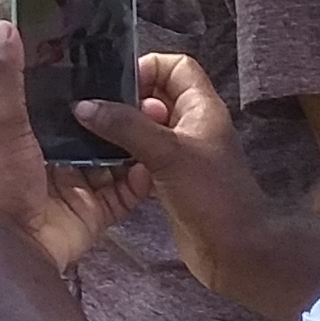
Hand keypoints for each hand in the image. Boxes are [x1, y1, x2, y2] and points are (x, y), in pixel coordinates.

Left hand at [0, 25, 142, 271]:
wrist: (18, 244)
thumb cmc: (4, 178)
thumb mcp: (4, 122)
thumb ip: (9, 77)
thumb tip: (5, 25)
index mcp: (30, 135)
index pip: (61, 103)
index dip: (84, 84)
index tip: (112, 59)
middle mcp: (54, 158)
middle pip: (93, 131)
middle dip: (118, 115)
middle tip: (149, 92)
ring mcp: (78, 186)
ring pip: (114, 159)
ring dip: (135, 144)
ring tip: (162, 119)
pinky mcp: (97, 211)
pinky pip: (125, 192)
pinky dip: (140, 180)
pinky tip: (158, 159)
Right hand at [67, 52, 268, 293]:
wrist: (236, 253)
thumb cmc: (212, 196)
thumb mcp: (168, 154)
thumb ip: (126, 127)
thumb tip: (84, 105)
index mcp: (202, 108)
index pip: (176, 67)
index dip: (148, 68)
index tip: (117, 87)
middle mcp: (192, 126)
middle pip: (156, 96)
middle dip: (126, 100)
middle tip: (96, 112)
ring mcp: (182, 154)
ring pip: (147, 128)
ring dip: (122, 130)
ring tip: (93, 136)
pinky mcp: (170, 180)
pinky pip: (142, 157)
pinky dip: (124, 157)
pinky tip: (104, 164)